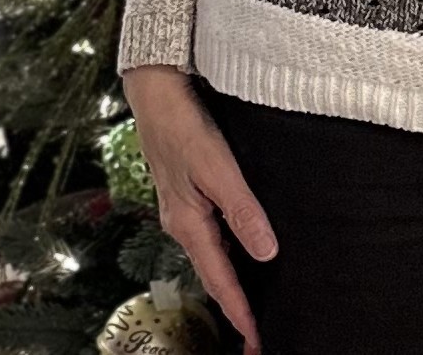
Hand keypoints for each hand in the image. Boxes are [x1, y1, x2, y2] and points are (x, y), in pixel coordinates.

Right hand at [123, 66, 275, 350]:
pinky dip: (226, 252)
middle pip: (214, 274)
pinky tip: (241, 248)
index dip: (240, 311)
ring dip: (231, 279)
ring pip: (212, 254)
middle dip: (235, 304)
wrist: (155, 92)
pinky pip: (210, 234)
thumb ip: (243, 210)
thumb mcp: (217, 168)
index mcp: (189, 225)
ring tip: (253, 300)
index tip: (256, 340)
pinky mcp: (188, 193)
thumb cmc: (184, 127)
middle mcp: (183, 224)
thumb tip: (267, 253)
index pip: (220, 280)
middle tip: (256, 332)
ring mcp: (183, 209)